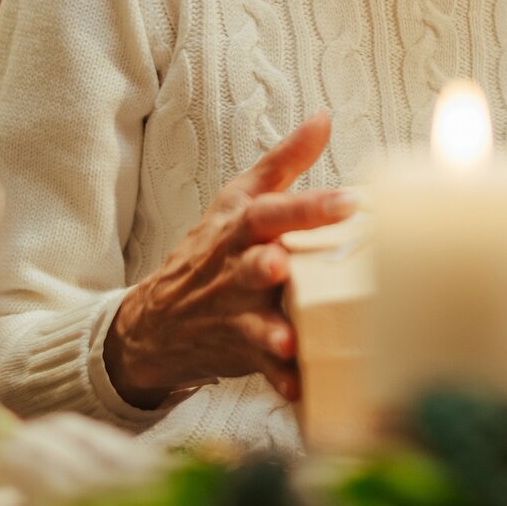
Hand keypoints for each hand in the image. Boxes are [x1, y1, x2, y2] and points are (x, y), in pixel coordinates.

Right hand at [103, 115, 350, 408]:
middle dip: (264, 267)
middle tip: (282, 266)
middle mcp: (234, 270)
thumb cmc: (211, 250)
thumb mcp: (238, 199)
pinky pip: (258, 371)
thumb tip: (323, 117)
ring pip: (250, 323)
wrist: (156, 321)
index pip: (270, 211)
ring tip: (287, 340)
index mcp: (239, 229)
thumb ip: (284, 161)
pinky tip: (299, 388)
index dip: (308, 205)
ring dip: (268, 332)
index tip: (350, 201)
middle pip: (251, 265)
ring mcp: (232, 314)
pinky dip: (277, 381)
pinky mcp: (238, 353)